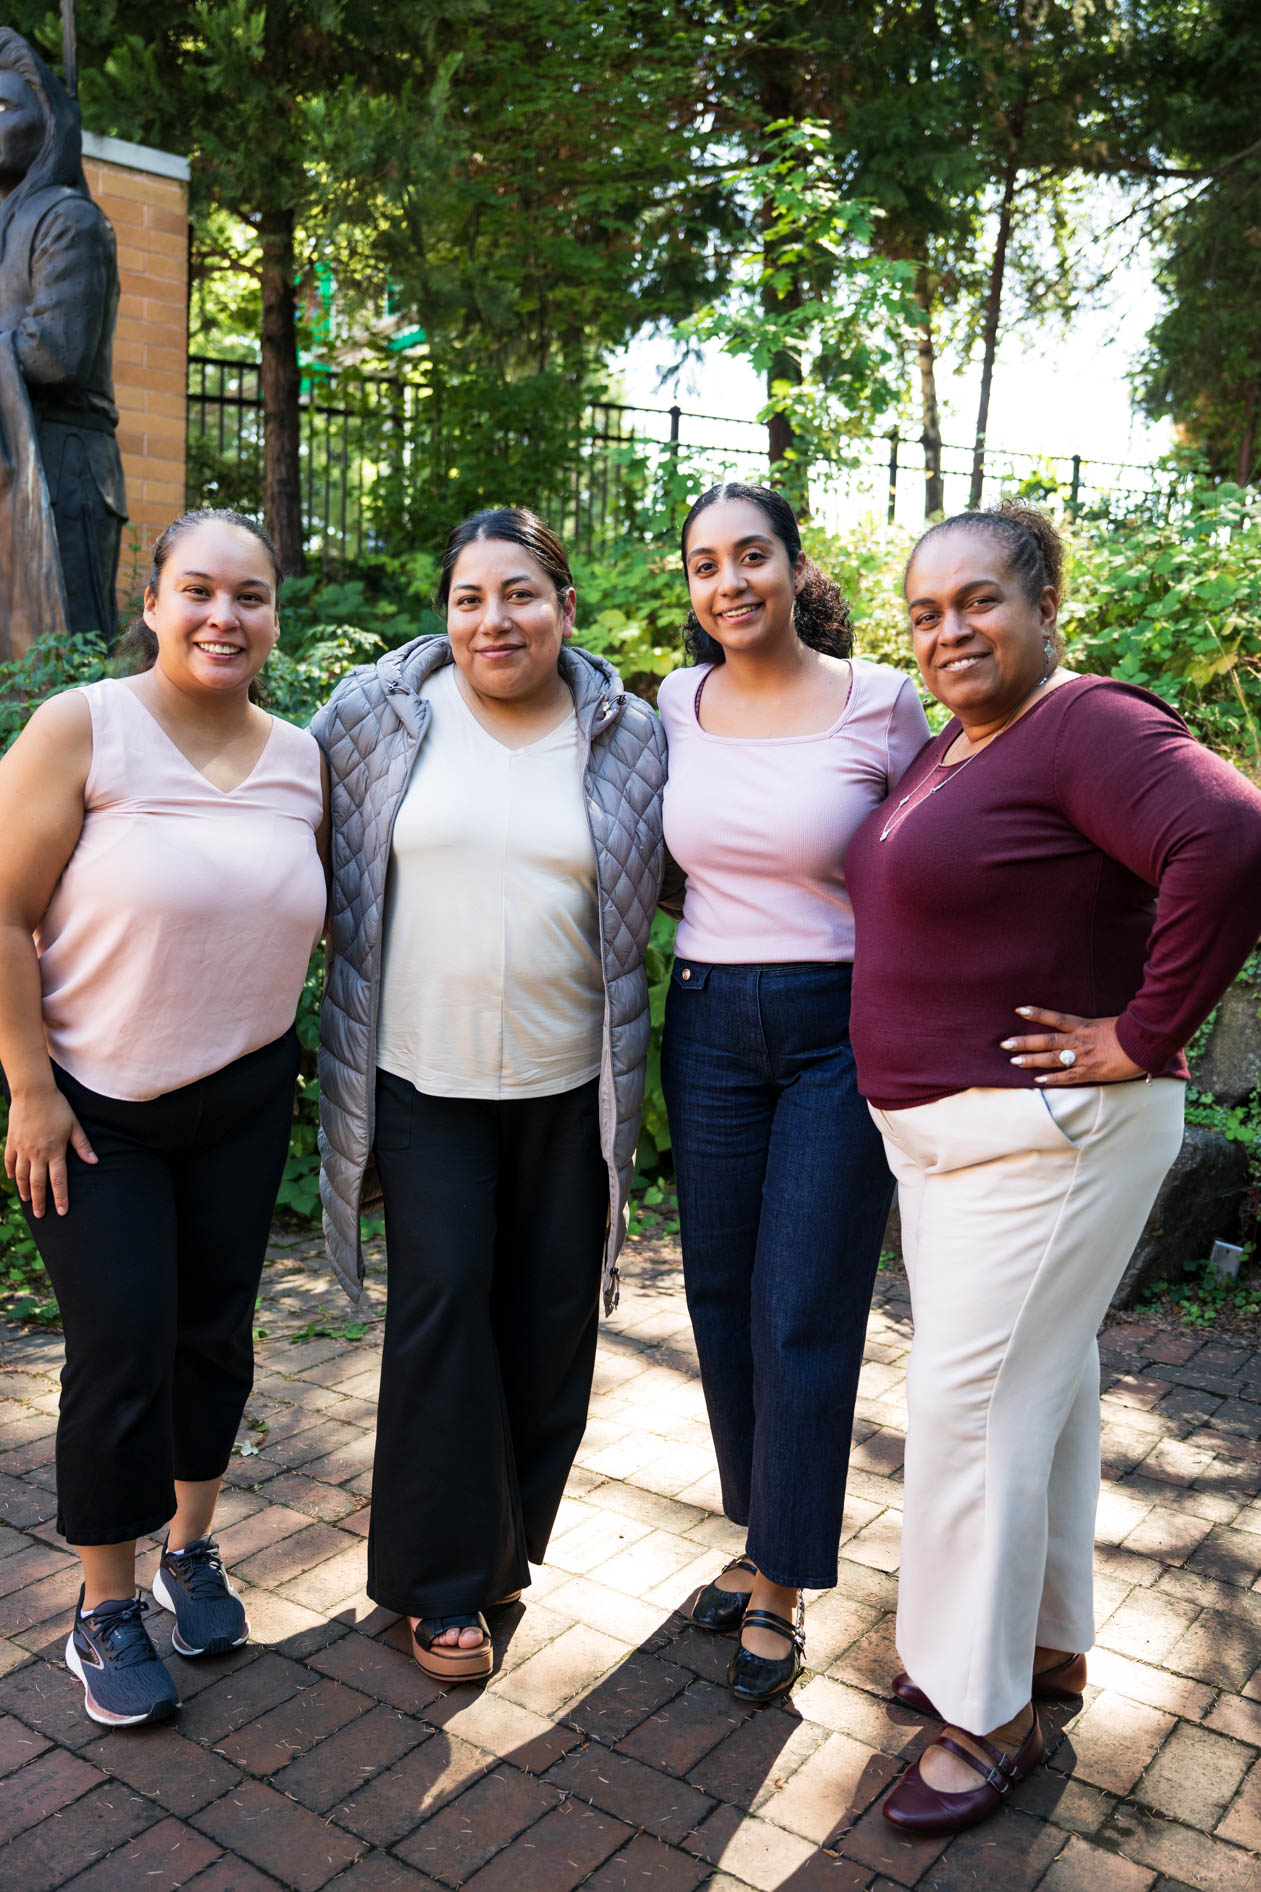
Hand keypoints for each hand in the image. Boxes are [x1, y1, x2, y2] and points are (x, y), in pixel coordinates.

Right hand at [4, 1087, 96, 1216]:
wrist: (33, 1092)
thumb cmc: (57, 1107)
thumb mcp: (74, 1125)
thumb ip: (82, 1145)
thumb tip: (94, 1162)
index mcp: (55, 1151)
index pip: (58, 1180)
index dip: (60, 1198)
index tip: (61, 1212)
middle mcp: (37, 1154)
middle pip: (38, 1183)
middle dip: (40, 1201)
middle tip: (40, 1215)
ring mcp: (22, 1149)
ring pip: (21, 1176)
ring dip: (24, 1190)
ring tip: (27, 1201)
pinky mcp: (12, 1142)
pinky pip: (10, 1161)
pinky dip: (11, 1172)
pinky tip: (13, 1179)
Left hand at [1001, 1007, 1147, 1085]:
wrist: (1145, 1045)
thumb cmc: (1130, 1032)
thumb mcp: (1108, 1023)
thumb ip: (1092, 1027)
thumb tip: (1084, 1027)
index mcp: (1083, 1025)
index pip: (1055, 1018)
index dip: (1037, 1013)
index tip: (1019, 1010)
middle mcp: (1079, 1040)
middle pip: (1046, 1040)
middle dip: (1024, 1042)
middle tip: (1005, 1044)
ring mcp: (1083, 1057)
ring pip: (1052, 1058)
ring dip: (1031, 1060)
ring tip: (1013, 1061)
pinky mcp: (1090, 1072)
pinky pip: (1067, 1076)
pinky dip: (1052, 1079)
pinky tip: (1037, 1081)